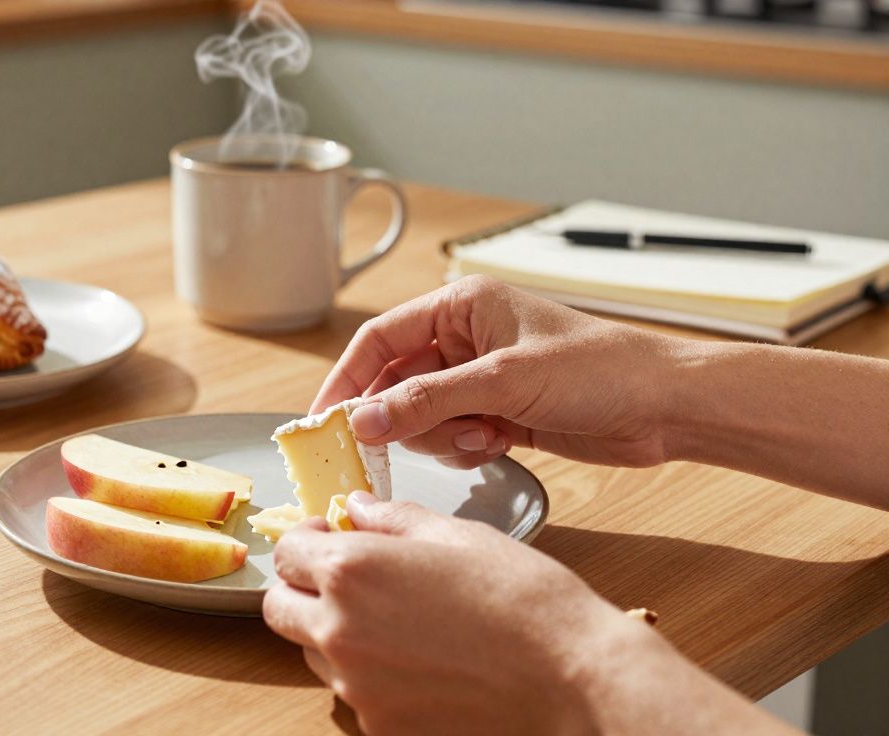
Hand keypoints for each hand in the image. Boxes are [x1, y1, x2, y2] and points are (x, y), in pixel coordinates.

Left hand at [263, 494, 791, 735]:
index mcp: (351, 572)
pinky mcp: (381, 726)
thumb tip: (358, 508)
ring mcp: (357, 687)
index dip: (307, 539)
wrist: (573, 678)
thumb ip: (392, 519)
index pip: (287, 553)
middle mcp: (340, 632)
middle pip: (281, 608)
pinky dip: (371, 674)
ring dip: (335, 630)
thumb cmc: (524, 600)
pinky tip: (420, 659)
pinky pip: (354, 693)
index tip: (333, 536)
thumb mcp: (456, 535)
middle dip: (303, 587)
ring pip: (315, 652)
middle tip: (347, 578)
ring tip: (397, 619)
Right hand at [313, 275, 680, 468]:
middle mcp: (466, 339)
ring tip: (485, 433)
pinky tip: (503, 441)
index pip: (380, 339)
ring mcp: (482, 379)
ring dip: (442, 434)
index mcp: (462, 307)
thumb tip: (364, 421)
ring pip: (422, 416)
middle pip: (396, 383)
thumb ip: (427, 402)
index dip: (347, 378)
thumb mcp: (503, 381)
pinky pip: (452, 436)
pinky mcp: (499, 413)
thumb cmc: (600, 370)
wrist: (666, 408)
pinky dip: (467, 446)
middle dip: (401, 416)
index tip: (324, 419)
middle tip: (390, 448)